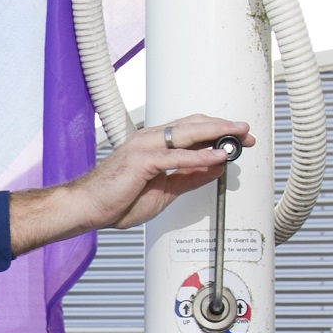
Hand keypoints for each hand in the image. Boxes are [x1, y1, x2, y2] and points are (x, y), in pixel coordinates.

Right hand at [9, 115, 253, 255]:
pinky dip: (200, 155)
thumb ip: (189, 177)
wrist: (86, 207)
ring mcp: (145, 147)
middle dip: (224, 127)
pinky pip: (176, 157)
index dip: (217, 130)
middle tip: (246, 133)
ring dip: (217, 133)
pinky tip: (218, 156)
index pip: (191, 129)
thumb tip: (215, 168)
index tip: (238, 138)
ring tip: (239, 137)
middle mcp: (150, 139)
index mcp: (154, 144)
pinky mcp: (141, 161)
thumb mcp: (164, 190)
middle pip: (194, 124)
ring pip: (187, 133)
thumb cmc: (116, 199)